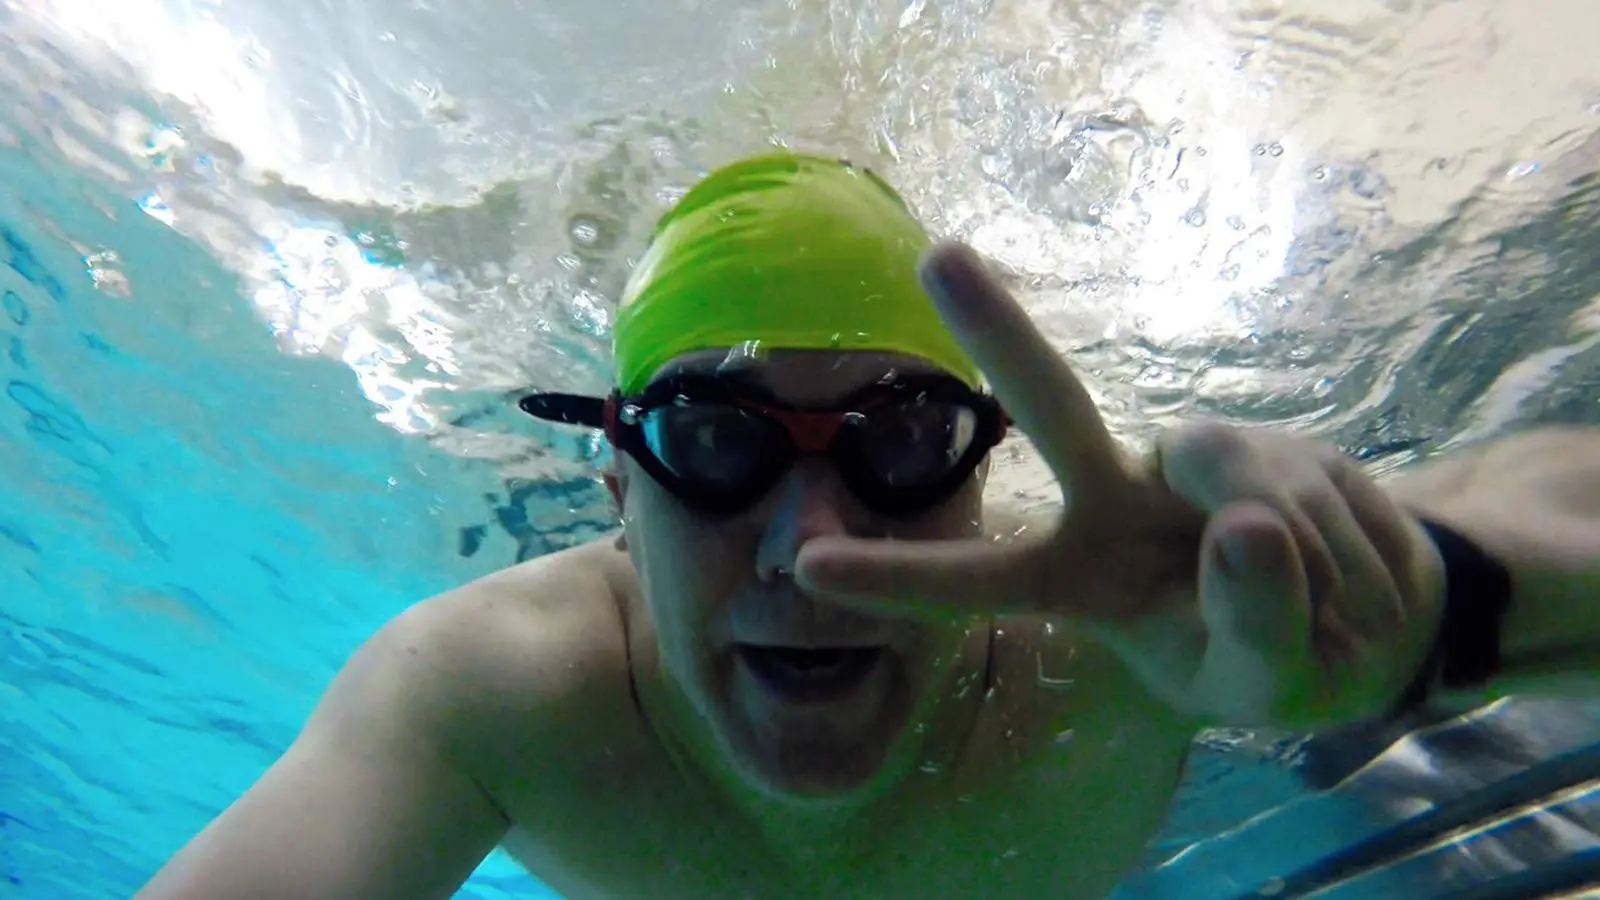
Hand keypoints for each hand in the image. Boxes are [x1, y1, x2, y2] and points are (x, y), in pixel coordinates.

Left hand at [794, 242, 1445, 727]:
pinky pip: (1311, 494)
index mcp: (1080, 582)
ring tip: (1324, 611)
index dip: (899, 578)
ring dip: (1305, 574)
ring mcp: (1190, 464)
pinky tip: (1352, 571)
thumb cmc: (1282, 662)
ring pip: (1241, 497)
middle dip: (998, 330)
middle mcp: (1115, 503)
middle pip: (1052, 407)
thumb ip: (1251, 624)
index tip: (805, 567)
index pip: (980, 582)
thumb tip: (1239, 520)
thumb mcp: (1266, 683)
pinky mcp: (1265, 442)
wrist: (1377, 624)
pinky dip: (1351, 555)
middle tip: (936, 254)